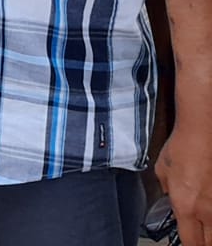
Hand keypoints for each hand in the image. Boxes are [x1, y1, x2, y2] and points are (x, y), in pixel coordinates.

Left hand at [158, 120, 211, 245]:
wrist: (203, 133)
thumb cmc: (182, 148)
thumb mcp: (162, 171)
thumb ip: (167, 190)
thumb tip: (171, 197)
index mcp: (185, 207)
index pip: (190, 242)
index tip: (186, 244)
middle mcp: (207, 211)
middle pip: (208, 243)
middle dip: (202, 243)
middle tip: (197, 236)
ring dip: (210, 230)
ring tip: (204, 224)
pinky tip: (209, 207)